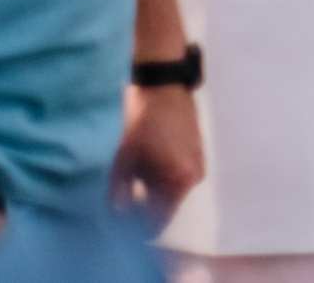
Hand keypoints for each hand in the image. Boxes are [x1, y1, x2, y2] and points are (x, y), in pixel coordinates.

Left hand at [112, 84, 202, 221]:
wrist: (163, 86)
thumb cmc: (142, 123)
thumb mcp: (123, 162)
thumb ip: (118, 196)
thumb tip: (114, 217)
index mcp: (180, 182)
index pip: (158, 221)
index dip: (135, 226)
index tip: (116, 223)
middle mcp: (195, 177)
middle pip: (165, 208)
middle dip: (142, 209)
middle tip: (119, 201)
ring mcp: (199, 164)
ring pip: (170, 192)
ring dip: (150, 193)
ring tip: (129, 180)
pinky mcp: (197, 153)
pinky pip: (176, 177)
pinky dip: (159, 178)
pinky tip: (143, 166)